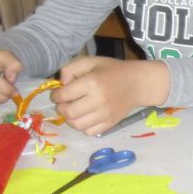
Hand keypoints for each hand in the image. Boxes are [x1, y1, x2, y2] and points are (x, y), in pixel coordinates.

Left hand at [53, 56, 168, 134]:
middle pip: (69, 112)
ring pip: (77, 125)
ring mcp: (105, 114)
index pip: (63, 95)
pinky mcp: (111, 123)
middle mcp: (98, 100)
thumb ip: (70, 69)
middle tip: (65, 103)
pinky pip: (89, 132)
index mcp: (92, 82)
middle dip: (61, 108)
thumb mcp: (90, 62)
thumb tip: (61, 86)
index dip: (55, 95)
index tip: (58, 94)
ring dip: (71, 119)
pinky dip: (84, 126)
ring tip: (74, 111)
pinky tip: (86, 117)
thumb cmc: (111, 71)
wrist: (137, 84)